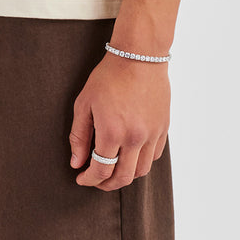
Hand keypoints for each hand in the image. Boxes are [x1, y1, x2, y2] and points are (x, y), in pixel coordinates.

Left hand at [68, 53, 169, 189]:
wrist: (139, 56)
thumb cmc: (108, 76)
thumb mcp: (84, 103)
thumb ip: (79, 136)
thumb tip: (76, 163)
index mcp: (112, 132)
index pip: (100, 170)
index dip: (89, 179)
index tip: (81, 178)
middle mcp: (134, 138)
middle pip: (122, 177)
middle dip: (105, 184)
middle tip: (95, 180)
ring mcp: (152, 134)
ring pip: (140, 171)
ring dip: (125, 176)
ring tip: (112, 169)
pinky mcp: (163, 128)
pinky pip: (154, 156)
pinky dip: (141, 162)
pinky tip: (130, 155)